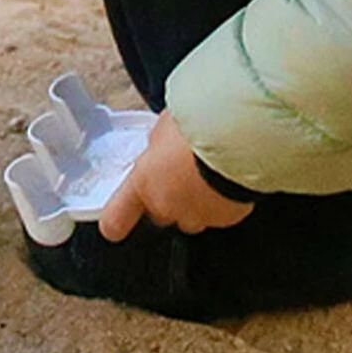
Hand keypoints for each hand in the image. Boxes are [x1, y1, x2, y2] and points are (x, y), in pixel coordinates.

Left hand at [98, 111, 253, 240]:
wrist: (238, 137)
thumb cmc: (197, 127)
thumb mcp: (161, 128)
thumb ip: (155, 148)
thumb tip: (159, 149)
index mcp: (142, 183)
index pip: (114, 218)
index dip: (114, 222)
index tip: (113, 226)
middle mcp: (166, 205)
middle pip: (160, 213)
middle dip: (168, 199)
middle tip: (180, 175)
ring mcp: (197, 215)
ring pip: (191, 217)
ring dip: (195, 203)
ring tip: (207, 176)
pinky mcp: (226, 218)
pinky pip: (219, 214)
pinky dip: (222, 202)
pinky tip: (225, 179)